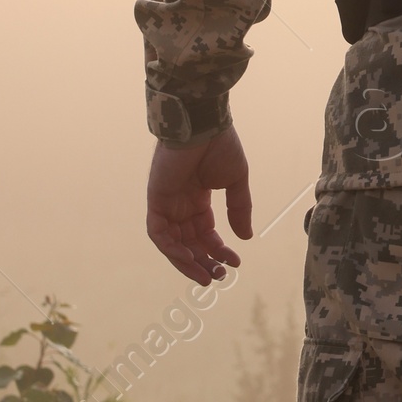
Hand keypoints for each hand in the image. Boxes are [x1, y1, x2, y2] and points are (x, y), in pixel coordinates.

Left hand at [146, 125, 252, 285]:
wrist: (203, 125)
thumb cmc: (220, 146)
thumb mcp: (236, 181)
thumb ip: (239, 209)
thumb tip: (245, 237)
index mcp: (198, 198)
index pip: (205, 232)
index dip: (219, 249)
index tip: (235, 262)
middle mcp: (181, 204)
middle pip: (189, 242)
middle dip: (204, 260)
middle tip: (220, 275)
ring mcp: (167, 203)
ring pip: (173, 243)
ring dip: (188, 261)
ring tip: (207, 276)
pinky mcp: (156, 201)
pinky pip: (159, 234)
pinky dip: (172, 249)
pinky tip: (189, 260)